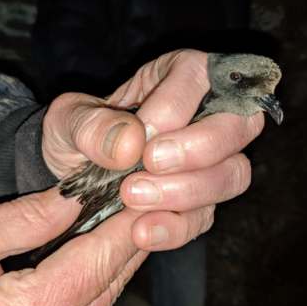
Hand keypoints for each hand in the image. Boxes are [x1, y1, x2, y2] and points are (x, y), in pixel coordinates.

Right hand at [0, 189, 146, 305]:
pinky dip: (99, 280)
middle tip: (151, 197)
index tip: (146, 192)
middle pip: (106, 286)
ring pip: (101, 302)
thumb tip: (77, 198)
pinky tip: (105, 251)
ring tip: (135, 216)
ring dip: (119, 259)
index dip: (125, 225)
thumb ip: (26, 219)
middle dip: (131, 239)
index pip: (92, 264)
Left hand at [43, 49, 264, 250]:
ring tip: (135, 198)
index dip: (173, 109)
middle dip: (197, 150)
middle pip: (238, 126)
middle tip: (149, 164)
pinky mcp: (201, 202)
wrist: (71, 176)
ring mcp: (212, 161)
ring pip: (232, 174)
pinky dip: (175, 227)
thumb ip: (91, 125)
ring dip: (187, 191)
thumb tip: (130, 143)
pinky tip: (142, 231)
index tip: (140, 137)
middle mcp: (209, 114)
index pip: (199, 78)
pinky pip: (205, 216)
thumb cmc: (78, 133)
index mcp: (181, 74)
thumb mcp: (68, 119)